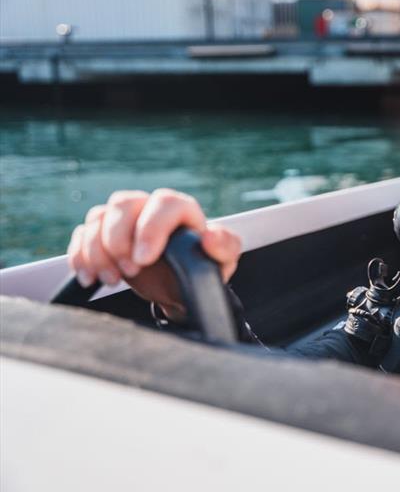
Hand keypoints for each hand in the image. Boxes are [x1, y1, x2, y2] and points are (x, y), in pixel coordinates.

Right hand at [66, 189, 240, 319]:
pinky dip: (81, 256)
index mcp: (181, 210)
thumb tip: (210, 236)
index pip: (164, 203)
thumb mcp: (222, 262)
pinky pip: (83, 234)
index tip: (144, 259)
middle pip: (124, 203)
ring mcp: (124, 219)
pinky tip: (90, 278)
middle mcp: (149, 207)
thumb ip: (225, 247)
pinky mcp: (103, 234)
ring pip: (99, 217)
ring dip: (98, 251)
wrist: (179, 288)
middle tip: (129, 271)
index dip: (150, 228)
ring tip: (112, 280)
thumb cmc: (202, 269)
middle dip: (119, 239)